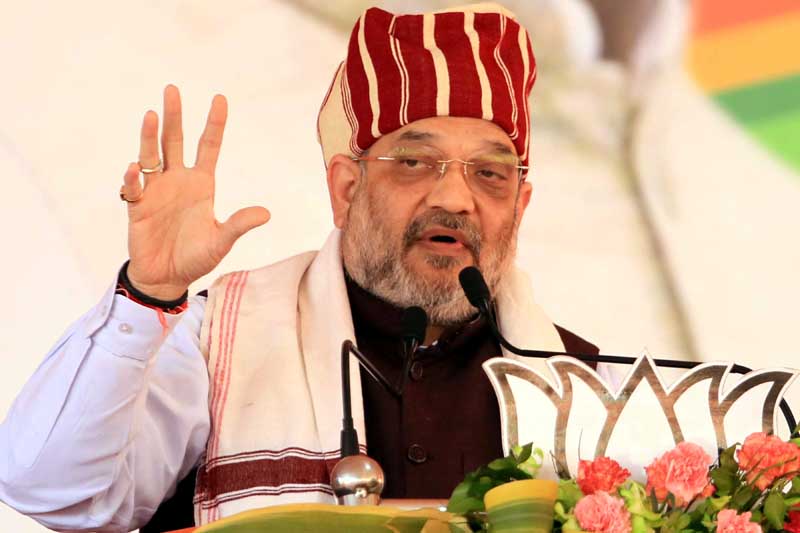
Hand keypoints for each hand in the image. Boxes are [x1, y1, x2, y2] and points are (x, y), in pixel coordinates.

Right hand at [121, 85, 269, 299]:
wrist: (167, 277)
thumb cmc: (196, 258)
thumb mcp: (221, 241)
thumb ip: (239, 225)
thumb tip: (266, 214)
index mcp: (202, 184)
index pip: (209, 147)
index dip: (214, 124)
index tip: (220, 98)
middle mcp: (178, 180)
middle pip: (174, 141)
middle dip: (175, 116)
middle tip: (172, 89)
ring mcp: (156, 190)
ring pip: (151, 156)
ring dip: (150, 136)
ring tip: (152, 115)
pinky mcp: (137, 205)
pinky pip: (134, 186)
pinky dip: (134, 178)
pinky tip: (136, 170)